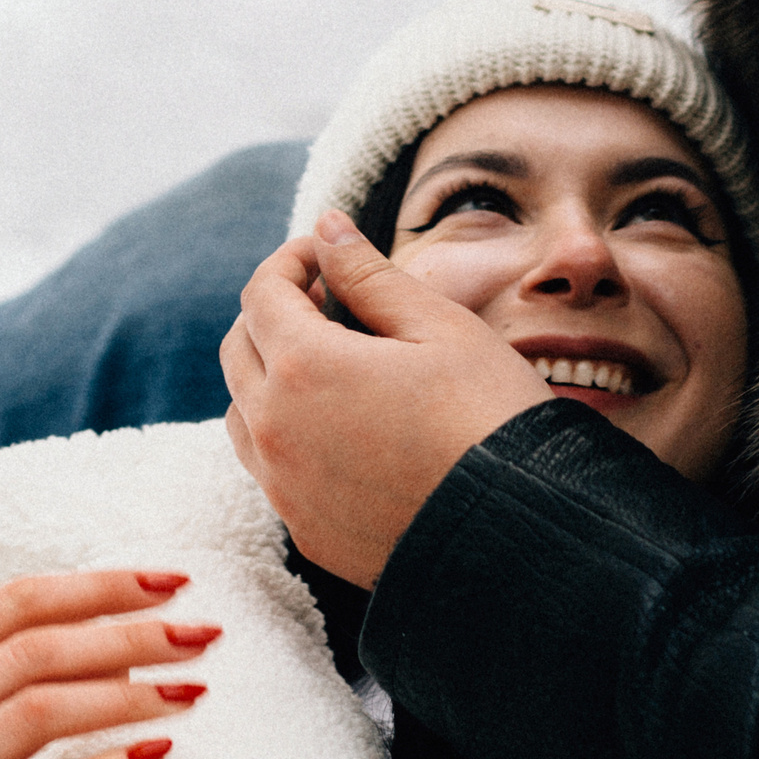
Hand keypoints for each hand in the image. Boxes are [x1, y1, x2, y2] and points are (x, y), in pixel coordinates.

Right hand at [0, 568, 215, 758]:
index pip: (10, 602)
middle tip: (203, 629)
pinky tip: (155, 758)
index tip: (167, 580)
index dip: (95, 584)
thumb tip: (84, 657)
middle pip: (35, 644)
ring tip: (193, 689)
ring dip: (129, 693)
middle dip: (130, 631)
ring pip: (39, 708)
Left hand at [221, 212, 550, 587]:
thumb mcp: (439, 326)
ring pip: (242, 413)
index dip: (291, 260)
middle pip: (238, 349)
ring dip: (268, 376)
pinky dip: (286, 435)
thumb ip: (370, 275)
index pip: (262, 292)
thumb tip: (327, 228)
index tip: (324, 254)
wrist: (519, 530)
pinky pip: (270, 470)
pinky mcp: (305, 530)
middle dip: (272, 312)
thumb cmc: (490, 417)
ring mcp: (284, 487)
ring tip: (328, 363)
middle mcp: (275, 429)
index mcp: (303, 366)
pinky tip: (340, 428)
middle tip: (325, 299)